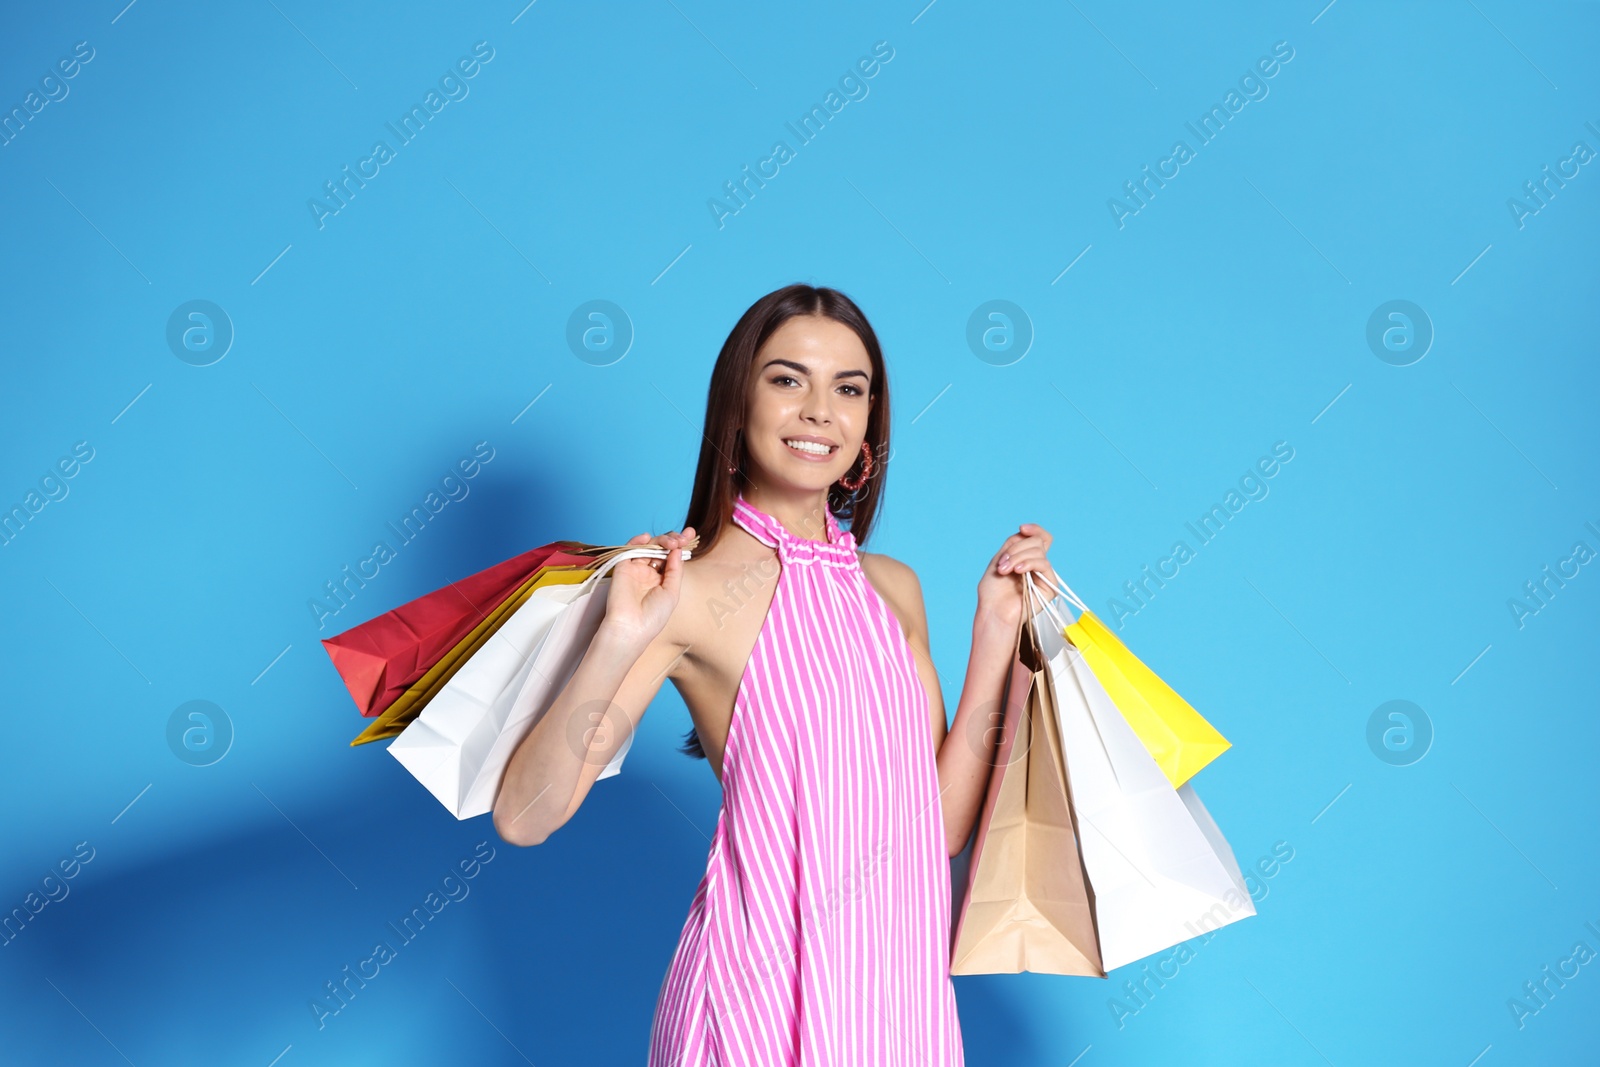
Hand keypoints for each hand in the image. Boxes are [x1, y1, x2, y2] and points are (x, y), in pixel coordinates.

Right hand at [602, 527, 693, 648]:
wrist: (631, 628)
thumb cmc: (653, 616)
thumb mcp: (672, 592)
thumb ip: (674, 570)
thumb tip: (678, 549)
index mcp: (661, 580)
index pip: (671, 557)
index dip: (680, 545)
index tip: (691, 534)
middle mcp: (648, 572)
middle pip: (661, 549)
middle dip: (673, 540)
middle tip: (682, 539)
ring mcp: (635, 568)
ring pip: (648, 546)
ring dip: (661, 540)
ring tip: (672, 543)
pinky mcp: (622, 567)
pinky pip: (629, 549)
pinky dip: (637, 540)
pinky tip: (648, 538)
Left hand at [976, 522, 1060, 631]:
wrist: (993, 611)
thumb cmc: (993, 591)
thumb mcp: (1000, 559)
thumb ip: (1014, 543)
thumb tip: (1025, 532)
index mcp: (1026, 558)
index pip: (1040, 538)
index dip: (1034, 529)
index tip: (1022, 528)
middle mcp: (1037, 566)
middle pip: (1037, 541)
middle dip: (1016, 549)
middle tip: (1002, 564)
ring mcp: (1044, 576)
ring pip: (1038, 551)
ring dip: (1017, 558)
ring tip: (1005, 570)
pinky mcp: (1050, 587)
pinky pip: (1044, 564)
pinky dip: (1028, 564)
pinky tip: (1018, 571)